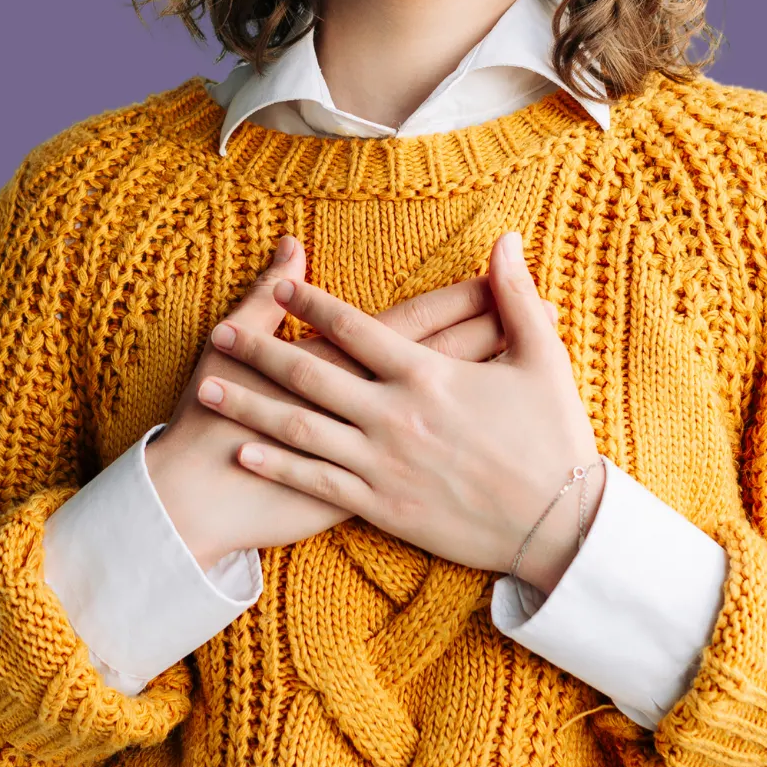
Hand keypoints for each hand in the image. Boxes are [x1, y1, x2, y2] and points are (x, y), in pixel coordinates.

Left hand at [195, 230, 603, 591]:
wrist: (559, 526)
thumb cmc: (554, 437)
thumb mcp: (543, 359)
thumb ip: (515, 297)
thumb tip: (504, 241)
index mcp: (429, 375)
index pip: (358, 328)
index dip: (315, 303)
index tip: (282, 284)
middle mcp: (395, 416)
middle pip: (312, 374)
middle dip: (259, 350)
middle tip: (218, 331)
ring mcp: (383, 464)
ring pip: (300, 429)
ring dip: (251, 405)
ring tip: (207, 387)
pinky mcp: (383, 506)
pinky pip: (318, 482)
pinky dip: (279, 465)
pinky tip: (245, 450)